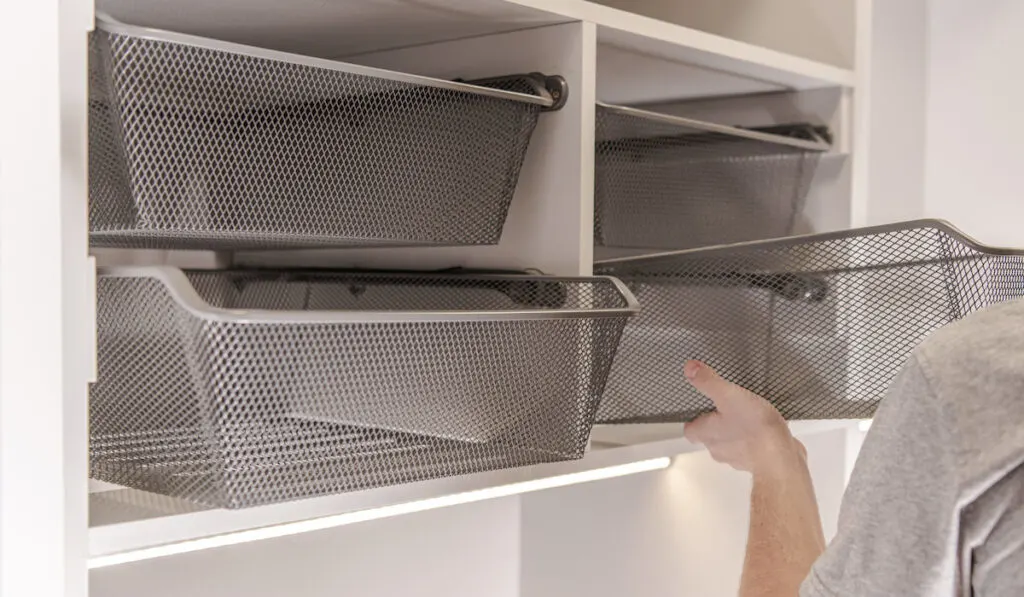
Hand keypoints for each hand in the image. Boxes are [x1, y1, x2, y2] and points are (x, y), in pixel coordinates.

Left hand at [682, 360, 804, 476]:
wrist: (781, 458)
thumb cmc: (754, 429)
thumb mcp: (728, 395)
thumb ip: (708, 382)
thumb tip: (690, 369)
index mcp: (706, 433)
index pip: (690, 430)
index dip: (692, 421)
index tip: (698, 410)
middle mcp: (719, 448)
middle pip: (710, 437)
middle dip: (716, 424)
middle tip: (724, 409)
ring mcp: (738, 457)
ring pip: (731, 443)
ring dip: (736, 432)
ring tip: (747, 415)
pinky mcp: (758, 460)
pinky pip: (752, 449)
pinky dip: (756, 440)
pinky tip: (765, 428)